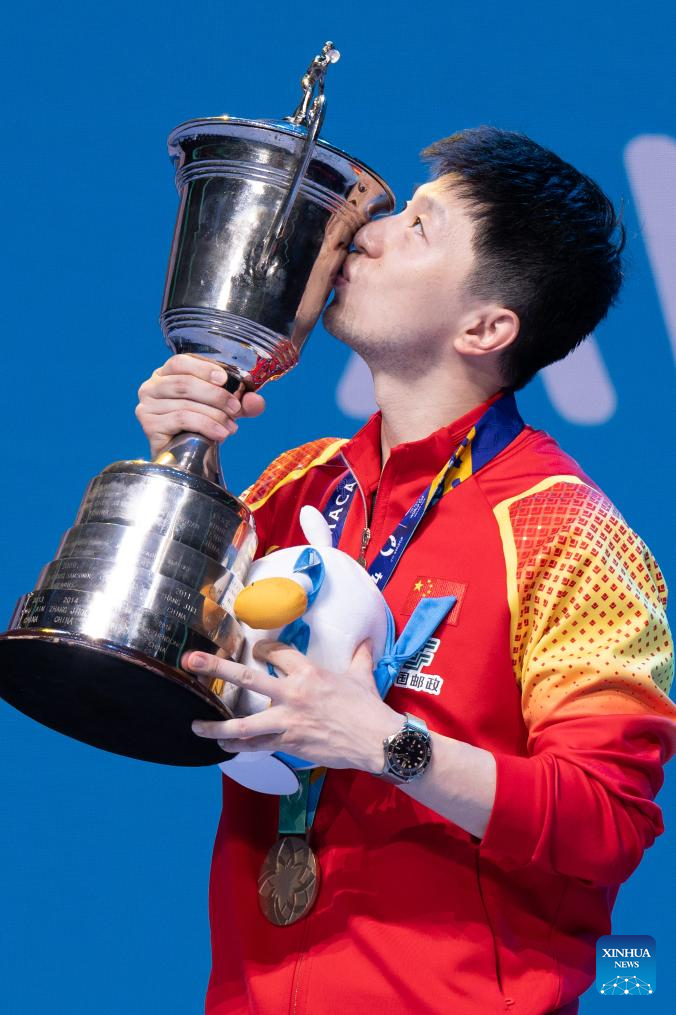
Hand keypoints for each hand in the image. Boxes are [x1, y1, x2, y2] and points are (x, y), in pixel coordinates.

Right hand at [135, 353, 266, 457]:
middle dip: (216, 396)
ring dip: (214, 414)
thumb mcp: (224, 408)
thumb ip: (242, 402)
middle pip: (184, 383)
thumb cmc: (200, 425)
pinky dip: (205, 425)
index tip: (225, 379)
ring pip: (185, 402)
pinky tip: (220, 435)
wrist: (184, 455)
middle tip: (235, 408)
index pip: (180, 361)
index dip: (203, 368)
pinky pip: (181, 419)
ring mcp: (147, 406)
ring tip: (231, 427)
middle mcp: (151, 386)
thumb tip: (256, 401)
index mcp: (166, 374)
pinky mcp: (150, 425)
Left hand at [185, 640, 402, 773]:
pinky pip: (257, 746)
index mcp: (308, 672)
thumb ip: (359, 656)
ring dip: (216, 724)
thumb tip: (367, 640)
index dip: (261, 649)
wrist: (376, 740)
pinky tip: (223, 745)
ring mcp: (287, 721)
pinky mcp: (289, 744)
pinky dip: (238, 746)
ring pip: (243, 723)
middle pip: (246, 677)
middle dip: (216, 667)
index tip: (254, 650)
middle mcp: (292, 694)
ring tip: (195, 724)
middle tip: (191, 660)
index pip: (275, 653)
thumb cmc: (368, 707)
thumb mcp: (361, 676)